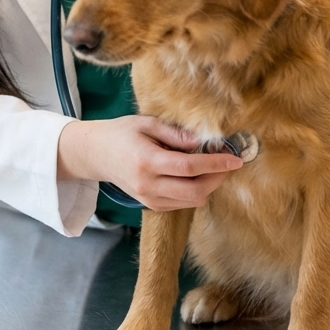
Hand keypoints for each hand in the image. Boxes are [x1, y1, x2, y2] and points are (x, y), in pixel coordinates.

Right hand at [57, 115, 242, 210]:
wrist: (95, 154)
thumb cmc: (120, 133)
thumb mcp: (146, 123)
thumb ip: (175, 134)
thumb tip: (203, 142)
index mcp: (147, 161)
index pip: (189, 167)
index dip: (216, 164)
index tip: (235, 158)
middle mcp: (148, 185)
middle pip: (195, 191)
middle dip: (218, 178)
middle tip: (228, 163)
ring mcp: (149, 199)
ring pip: (192, 201)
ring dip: (209, 186)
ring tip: (213, 167)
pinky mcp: (151, 206)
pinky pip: (182, 203)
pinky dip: (195, 191)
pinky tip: (196, 175)